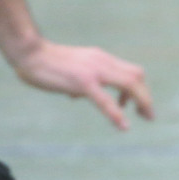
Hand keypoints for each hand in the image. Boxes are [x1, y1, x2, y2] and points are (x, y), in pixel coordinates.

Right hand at [12, 40, 153, 130]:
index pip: (131, 70)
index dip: (139, 88)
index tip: (136, 104)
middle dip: (146, 96)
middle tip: (148, 114)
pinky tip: (124, 126)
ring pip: (129, 84)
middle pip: (136, 76)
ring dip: (142, 101)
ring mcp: (94, 71)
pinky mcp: (82, 82)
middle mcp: (103, 62)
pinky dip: (117, 114)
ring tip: (145, 116)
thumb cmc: (46, 63)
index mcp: (101, 59)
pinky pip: (105, 100)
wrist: (30, 53)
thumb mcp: (71, 69)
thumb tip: (79, 95)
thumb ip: (79, 80)